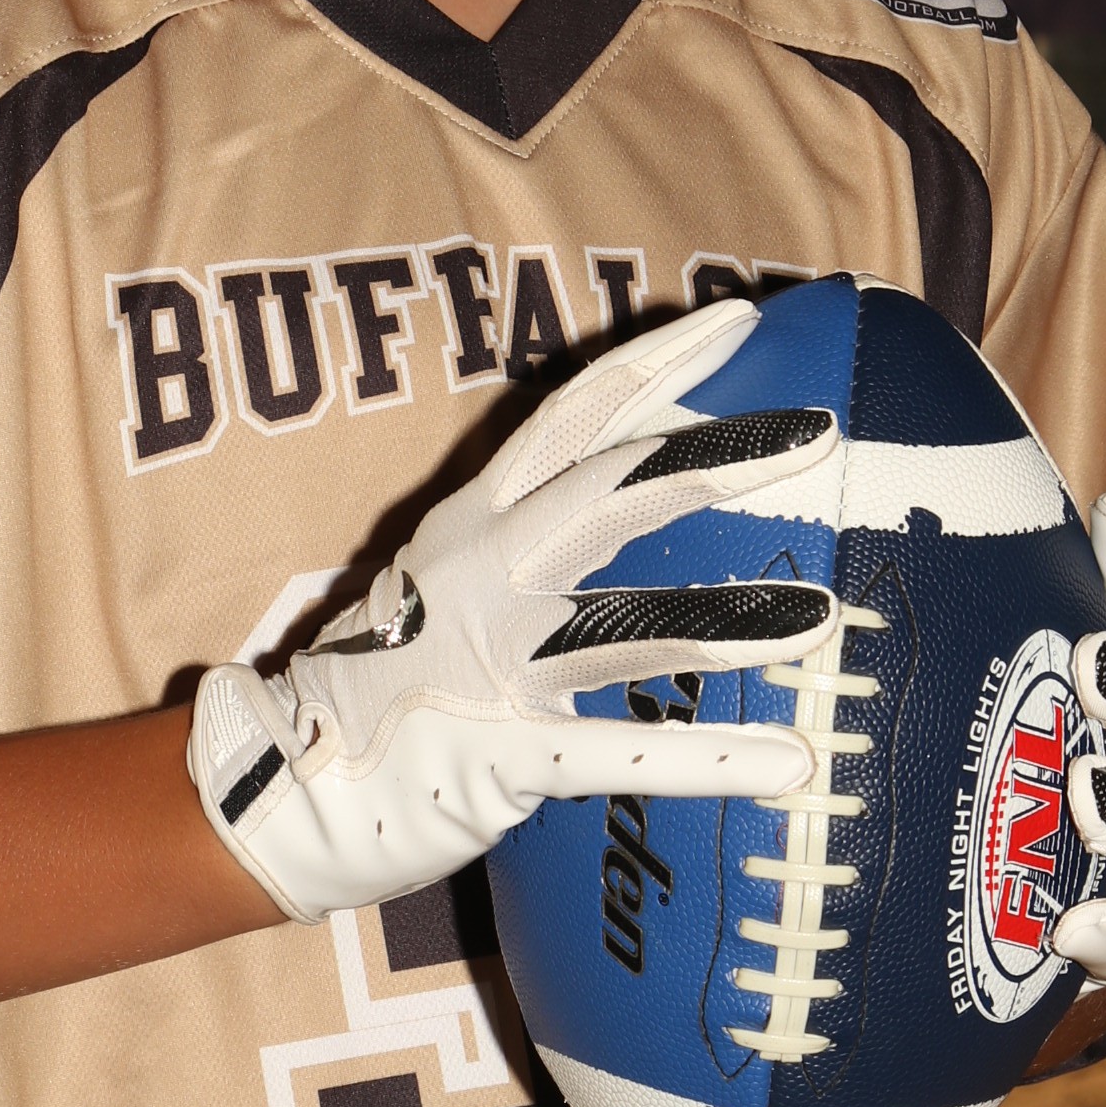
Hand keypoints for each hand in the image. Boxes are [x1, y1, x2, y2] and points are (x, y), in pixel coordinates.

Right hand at [191, 297, 831, 923]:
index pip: (572, 414)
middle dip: (716, 455)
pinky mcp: (498, 756)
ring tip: (824, 617)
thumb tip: (644, 496)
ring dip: (728, 620)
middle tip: (818, 433)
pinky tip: (788, 761)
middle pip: (609, 490)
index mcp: (476, 520)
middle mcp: (483, 574)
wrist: (282, 785)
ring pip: (620, 625)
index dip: (656, 363)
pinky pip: (617, 754)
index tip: (738, 321)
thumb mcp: (451, 579)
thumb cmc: (386, 680)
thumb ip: (535, 540)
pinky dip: (708, 759)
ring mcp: (488, 664)